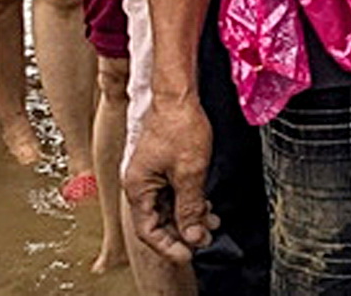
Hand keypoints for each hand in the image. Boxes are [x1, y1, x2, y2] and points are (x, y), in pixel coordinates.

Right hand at [125, 96, 216, 261]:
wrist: (178, 96)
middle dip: (183, 232)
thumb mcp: (190, 171)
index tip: (189, 254)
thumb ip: (190, 206)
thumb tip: (193, 235)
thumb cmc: (180, 126)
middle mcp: (140, 184)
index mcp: (138, 188)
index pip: (149, 230)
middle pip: (158, 220)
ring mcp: (150, 175)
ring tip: (212, 223)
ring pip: (168, 207)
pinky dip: (189, 202)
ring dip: (189, 217)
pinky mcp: (162, 166)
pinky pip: (173, 193)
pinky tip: (206, 206)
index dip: (169, 245)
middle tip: (206, 238)